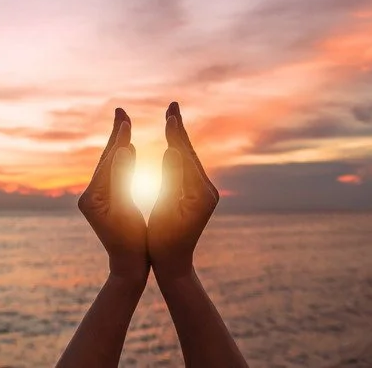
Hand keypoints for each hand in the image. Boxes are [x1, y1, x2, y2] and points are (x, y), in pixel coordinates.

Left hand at [78, 108, 147, 281]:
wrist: (128, 268)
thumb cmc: (130, 243)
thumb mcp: (125, 210)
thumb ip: (122, 179)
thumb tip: (122, 150)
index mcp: (92, 197)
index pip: (107, 161)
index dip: (117, 139)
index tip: (125, 117)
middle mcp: (90, 195)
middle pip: (105, 159)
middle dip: (115, 135)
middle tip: (120, 111)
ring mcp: (97, 199)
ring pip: (109, 165)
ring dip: (118, 145)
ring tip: (124, 126)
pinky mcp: (105, 202)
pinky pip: (115, 174)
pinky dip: (122, 160)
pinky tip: (128, 151)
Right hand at [148, 102, 219, 280]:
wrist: (175, 265)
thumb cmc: (165, 243)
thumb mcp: (166, 211)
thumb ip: (170, 180)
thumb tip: (172, 151)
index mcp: (200, 193)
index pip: (187, 156)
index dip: (177, 134)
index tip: (169, 113)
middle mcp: (207, 190)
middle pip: (190, 154)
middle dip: (179, 129)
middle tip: (172, 105)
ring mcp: (203, 193)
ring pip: (189, 159)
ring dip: (179, 139)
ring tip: (172, 119)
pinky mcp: (197, 196)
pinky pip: (186, 168)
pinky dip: (179, 153)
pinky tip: (172, 145)